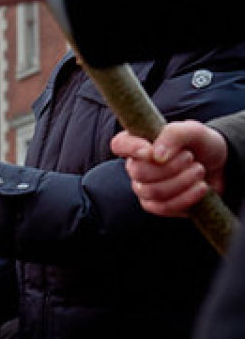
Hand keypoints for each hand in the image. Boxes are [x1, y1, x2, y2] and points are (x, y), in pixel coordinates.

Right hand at [111, 121, 228, 216]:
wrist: (219, 166)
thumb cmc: (201, 144)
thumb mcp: (193, 131)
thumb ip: (173, 135)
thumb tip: (156, 156)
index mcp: (138, 142)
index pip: (119, 144)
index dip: (132, 149)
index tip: (151, 151)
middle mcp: (136, 165)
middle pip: (138, 172)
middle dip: (171, 167)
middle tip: (191, 158)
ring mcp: (145, 187)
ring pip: (152, 192)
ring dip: (182, 182)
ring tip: (199, 170)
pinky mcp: (158, 205)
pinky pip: (163, 208)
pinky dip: (186, 198)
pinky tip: (201, 187)